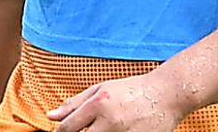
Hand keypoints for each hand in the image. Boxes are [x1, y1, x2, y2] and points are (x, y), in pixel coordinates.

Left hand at [47, 71, 188, 131]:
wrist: (167, 94)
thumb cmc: (132, 90)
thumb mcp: (101, 89)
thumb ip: (74, 103)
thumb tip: (50, 116)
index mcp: (98, 103)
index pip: (68, 128)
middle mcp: (109, 121)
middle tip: (86, 130)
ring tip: (102, 128)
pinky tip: (116, 131)